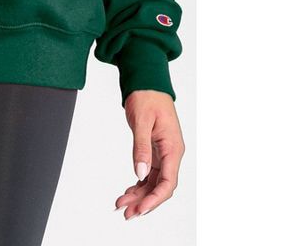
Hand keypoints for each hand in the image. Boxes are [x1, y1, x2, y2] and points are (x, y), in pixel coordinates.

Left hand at [115, 90, 184, 218]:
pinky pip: (149, 172)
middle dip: (144, 201)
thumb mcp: (142, 121)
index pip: (168, 182)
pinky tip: (127, 191)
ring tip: (122, 205)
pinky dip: (138, 183)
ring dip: (139, 194)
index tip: (140, 209)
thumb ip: (141, 147)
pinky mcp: (155, 149)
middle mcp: (170, 153)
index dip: (155, 199)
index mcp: (173, 147)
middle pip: (161, 186)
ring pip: (153, 181)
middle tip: (126, 213)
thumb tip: (140, 174)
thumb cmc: (147, 96)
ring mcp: (163, 152)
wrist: (146, 81)